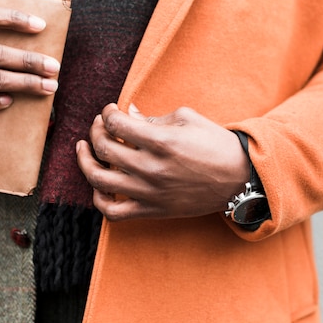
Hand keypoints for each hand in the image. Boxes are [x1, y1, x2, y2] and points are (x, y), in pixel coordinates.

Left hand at [76, 103, 250, 220]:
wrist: (238, 178)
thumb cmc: (215, 144)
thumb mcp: (187, 119)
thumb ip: (153, 118)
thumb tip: (129, 114)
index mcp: (161, 141)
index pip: (116, 124)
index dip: (107, 113)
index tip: (110, 111)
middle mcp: (151, 168)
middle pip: (104, 148)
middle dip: (96, 131)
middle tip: (100, 125)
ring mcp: (149, 192)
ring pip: (100, 180)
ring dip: (85, 162)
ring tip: (84, 149)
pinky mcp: (152, 210)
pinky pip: (113, 212)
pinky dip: (99, 199)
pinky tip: (99, 185)